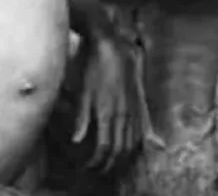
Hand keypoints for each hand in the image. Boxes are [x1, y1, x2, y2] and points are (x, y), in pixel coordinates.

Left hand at [73, 35, 141, 171]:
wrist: (113, 48)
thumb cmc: (94, 69)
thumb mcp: (83, 94)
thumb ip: (81, 118)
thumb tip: (76, 140)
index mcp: (108, 113)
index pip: (104, 147)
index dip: (97, 162)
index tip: (88, 167)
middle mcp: (124, 114)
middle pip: (120, 148)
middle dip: (110, 163)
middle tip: (99, 170)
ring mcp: (133, 108)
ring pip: (133, 140)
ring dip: (123, 155)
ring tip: (113, 162)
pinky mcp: (138, 102)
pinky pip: (140, 128)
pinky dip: (135, 142)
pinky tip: (130, 145)